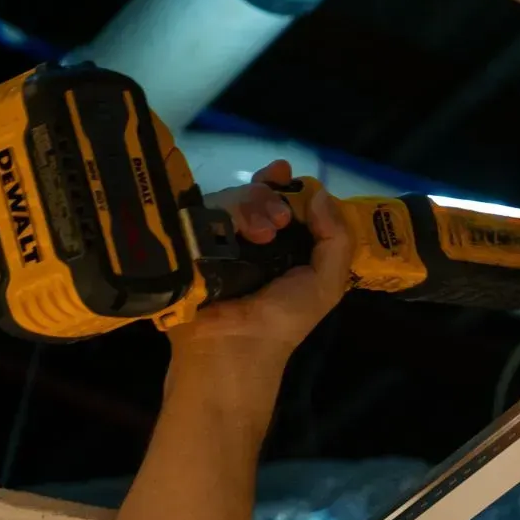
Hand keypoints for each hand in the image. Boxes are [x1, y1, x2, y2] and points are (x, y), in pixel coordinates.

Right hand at [166, 161, 352, 367]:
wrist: (233, 346)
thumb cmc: (283, 319)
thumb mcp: (326, 282)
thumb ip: (335, 238)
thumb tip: (321, 193)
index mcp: (278, 247)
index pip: (277, 202)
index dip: (282, 184)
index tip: (284, 172)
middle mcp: (243, 239)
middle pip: (251, 194)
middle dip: (268, 196)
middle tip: (278, 220)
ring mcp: (212, 238)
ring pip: (227, 198)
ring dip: (250, 207)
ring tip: (259, 234)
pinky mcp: (184, 241)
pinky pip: (199, 211)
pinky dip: (222, 214)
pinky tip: (235, 232)